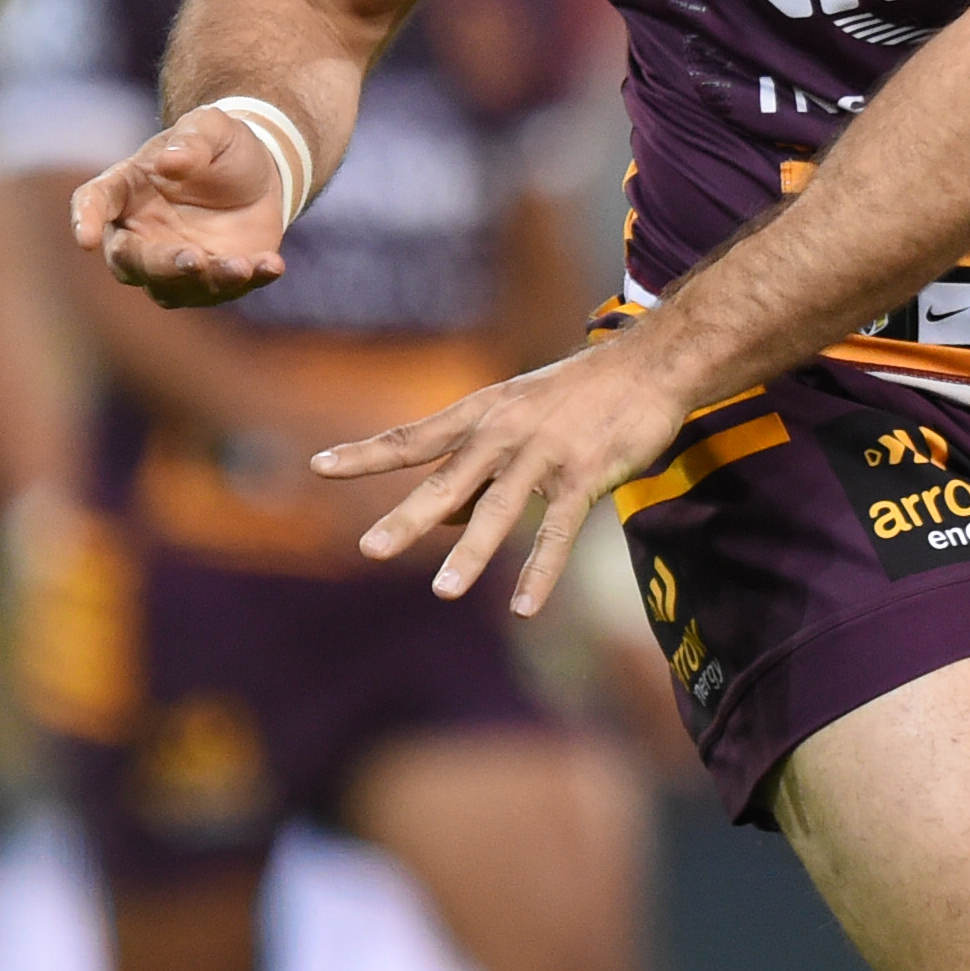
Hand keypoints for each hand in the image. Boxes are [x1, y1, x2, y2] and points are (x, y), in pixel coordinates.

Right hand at [72, 108, 292, 307]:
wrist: (262, 172)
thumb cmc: (220, 146)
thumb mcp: (211, 127)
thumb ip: (192, 139)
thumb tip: (171, 163)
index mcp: (127, 190)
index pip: (94, 202)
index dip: (86, 220)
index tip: (86, 239)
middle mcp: (141, 234)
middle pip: (131, 262)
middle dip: (161, 265)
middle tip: (193, 259)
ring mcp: (174, 262)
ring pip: (174, 288)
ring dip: (207, 281)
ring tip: (241, 265)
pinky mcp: (212, 280)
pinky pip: (224, 290)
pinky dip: (248, 281)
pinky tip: (272, 265)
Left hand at [313, 339, 682, 618]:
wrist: (651, 363)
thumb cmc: (580, 394)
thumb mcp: (517, 416)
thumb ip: (477, 467)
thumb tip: (436, 519)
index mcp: (481, 413)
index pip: (412, 437)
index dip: (364, 453)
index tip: (318, 466)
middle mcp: (503, 431)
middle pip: (445, 479)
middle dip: (407, 517)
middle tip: (370, 549)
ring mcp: (544, 452)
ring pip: (498, 510)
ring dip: (470, 553)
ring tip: (443, 592)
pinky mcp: (585, 474)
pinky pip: (557, 531)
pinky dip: (541, 571)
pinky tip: (525, 607)